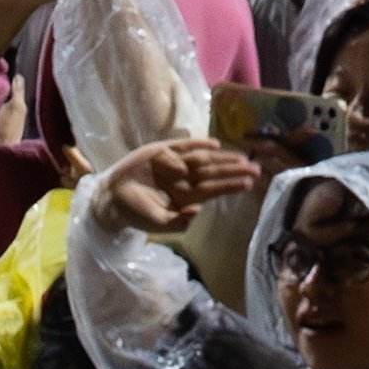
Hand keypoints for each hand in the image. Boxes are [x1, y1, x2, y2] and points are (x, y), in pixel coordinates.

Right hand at [90, 135, 259, 236]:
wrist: (112, 197)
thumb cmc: (136, 213)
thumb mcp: (158, 224)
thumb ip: (178, 221)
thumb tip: (198, 210)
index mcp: (186, 197)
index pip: (214, 189)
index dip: (231, 185)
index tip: (250, 183)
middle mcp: (184, 180)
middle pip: (214, 172)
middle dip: (234, 170)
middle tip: (255, 167)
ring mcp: (174, 165)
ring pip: (203, 159)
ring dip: (222, 158)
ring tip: (241, 157)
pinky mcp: (161, 151)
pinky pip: (184, 147)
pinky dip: (199, 144)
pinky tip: (214, 145)